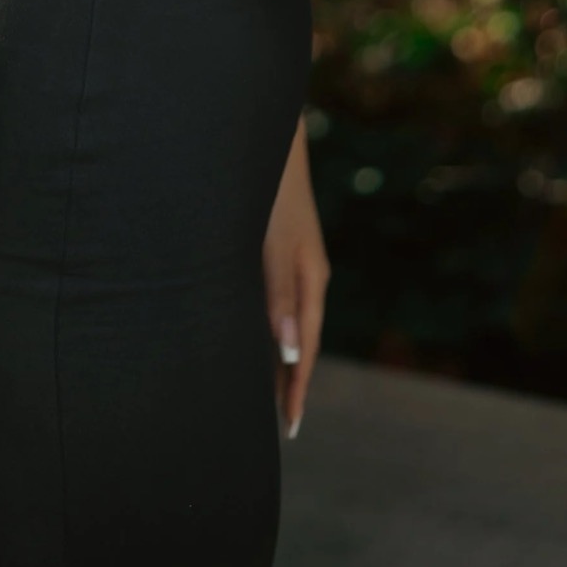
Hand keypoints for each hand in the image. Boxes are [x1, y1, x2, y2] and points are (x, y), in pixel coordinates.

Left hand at [263, 120, 328, 440]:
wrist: (267, 139)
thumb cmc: (267, 190)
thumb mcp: (272, 244)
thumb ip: (280, 295)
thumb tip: (290, 351)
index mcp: (311, 278)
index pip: (306, 347)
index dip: (295, 387)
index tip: (288, 427)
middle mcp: (307, 275)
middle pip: (301, 340)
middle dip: (289, 381)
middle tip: (277, 424)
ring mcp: (295, 262)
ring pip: (288, 321)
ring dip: (278, 356)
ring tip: (264, 392)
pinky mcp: (279, 249)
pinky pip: (278, 301)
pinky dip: (270, 328)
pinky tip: (255, 335)